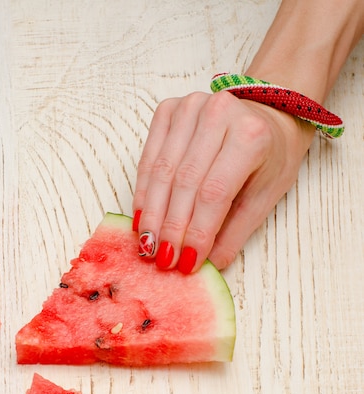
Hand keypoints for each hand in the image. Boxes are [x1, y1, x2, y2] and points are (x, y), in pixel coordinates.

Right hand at [133, 90, 315, 271]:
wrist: (268, 113)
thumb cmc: (270, 156)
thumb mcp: (265, 196)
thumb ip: (235, 232)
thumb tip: (208, 267)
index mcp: (251, 136)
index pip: (214, 193)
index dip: (196, 231)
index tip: (186, 263)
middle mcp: (219, 114)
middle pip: (184, 182)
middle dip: (170, 227)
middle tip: (161, 260)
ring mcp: (190, 107)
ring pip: (161, 171)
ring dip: (151, 214)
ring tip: (147, 245)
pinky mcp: (169, 109)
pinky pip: (148, 158)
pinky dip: (143, 191)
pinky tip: (142, 218)